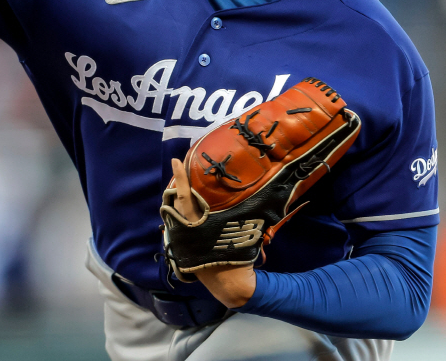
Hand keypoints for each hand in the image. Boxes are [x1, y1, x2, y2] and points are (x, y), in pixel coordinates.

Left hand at [170, 157, 256, 308]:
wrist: (229, 285)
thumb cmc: (238, 258)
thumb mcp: (245, 232)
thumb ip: (246, 213)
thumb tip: (270, 195)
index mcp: (197, 225)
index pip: (185, 195)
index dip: (179, 177)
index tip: (174, 159)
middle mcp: (184, 231)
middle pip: (175, 202)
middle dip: (177, 186)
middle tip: (182, 169)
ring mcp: (180, 240)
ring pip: (175, 213)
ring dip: (179, 200)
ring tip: (186, 186)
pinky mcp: (181, 247)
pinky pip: (178, 224)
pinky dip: (181, 214)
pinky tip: (191, 210)